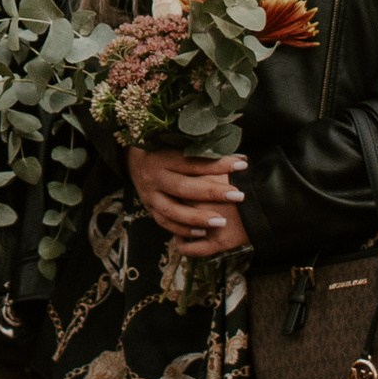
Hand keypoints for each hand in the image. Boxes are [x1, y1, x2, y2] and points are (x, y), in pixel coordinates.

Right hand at [129, 147, 247, 251]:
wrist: (134, 161)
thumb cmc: (165, 150)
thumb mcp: (176, 145)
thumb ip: (200, 153)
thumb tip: (238, 157)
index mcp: (163, 157)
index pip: (193, 162)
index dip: (218, 164)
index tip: (242, 165)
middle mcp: (154, 177)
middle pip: (183, 187)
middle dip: (212, 193)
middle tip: (238, 195)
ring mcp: (150, 196)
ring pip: (173, 210)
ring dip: (198, 218)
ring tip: (221, 222)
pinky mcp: (150, 209)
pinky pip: (166, 223)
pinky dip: (184, 230)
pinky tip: (203, 234)